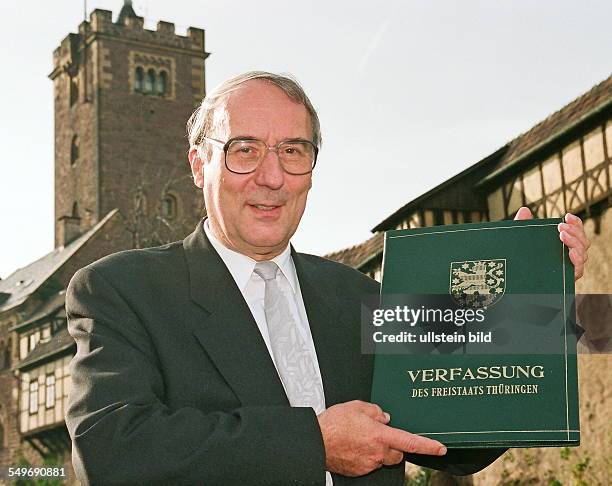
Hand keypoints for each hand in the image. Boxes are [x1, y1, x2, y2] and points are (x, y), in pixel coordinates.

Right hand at [317, 400, 445, 476]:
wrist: (316, 441)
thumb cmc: (333, 424)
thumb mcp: (356, 406)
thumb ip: (374, 410)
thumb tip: (383, 416)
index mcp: (381, 436)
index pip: (412, 443)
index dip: (429, 446)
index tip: (440, 448)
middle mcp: (378, 453)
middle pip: (397, 453)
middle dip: (393, 445)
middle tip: (379, 434)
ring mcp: (368, 464)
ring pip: (382, 458)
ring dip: (378, 450)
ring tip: (360, 438)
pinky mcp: (359, 471)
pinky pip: (369, 463)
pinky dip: (365, 455)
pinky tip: (353, 446)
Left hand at [513, 207, 589, 280]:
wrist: (511, 281)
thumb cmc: (519, 260)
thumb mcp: (519, 241)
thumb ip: (522, 225)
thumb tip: (524, 210)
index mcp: (561, 245)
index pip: (576, 233)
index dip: (575, 224)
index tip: (567, 216)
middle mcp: (567, 256)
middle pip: (583, 242)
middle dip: (575, 232)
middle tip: (561, 227)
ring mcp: (567, 268)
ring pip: (582, 255)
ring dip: (576, 243)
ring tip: (563, 236)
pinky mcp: (565, 280)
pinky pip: (578, 271)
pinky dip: (577, 261)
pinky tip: (570, 253)